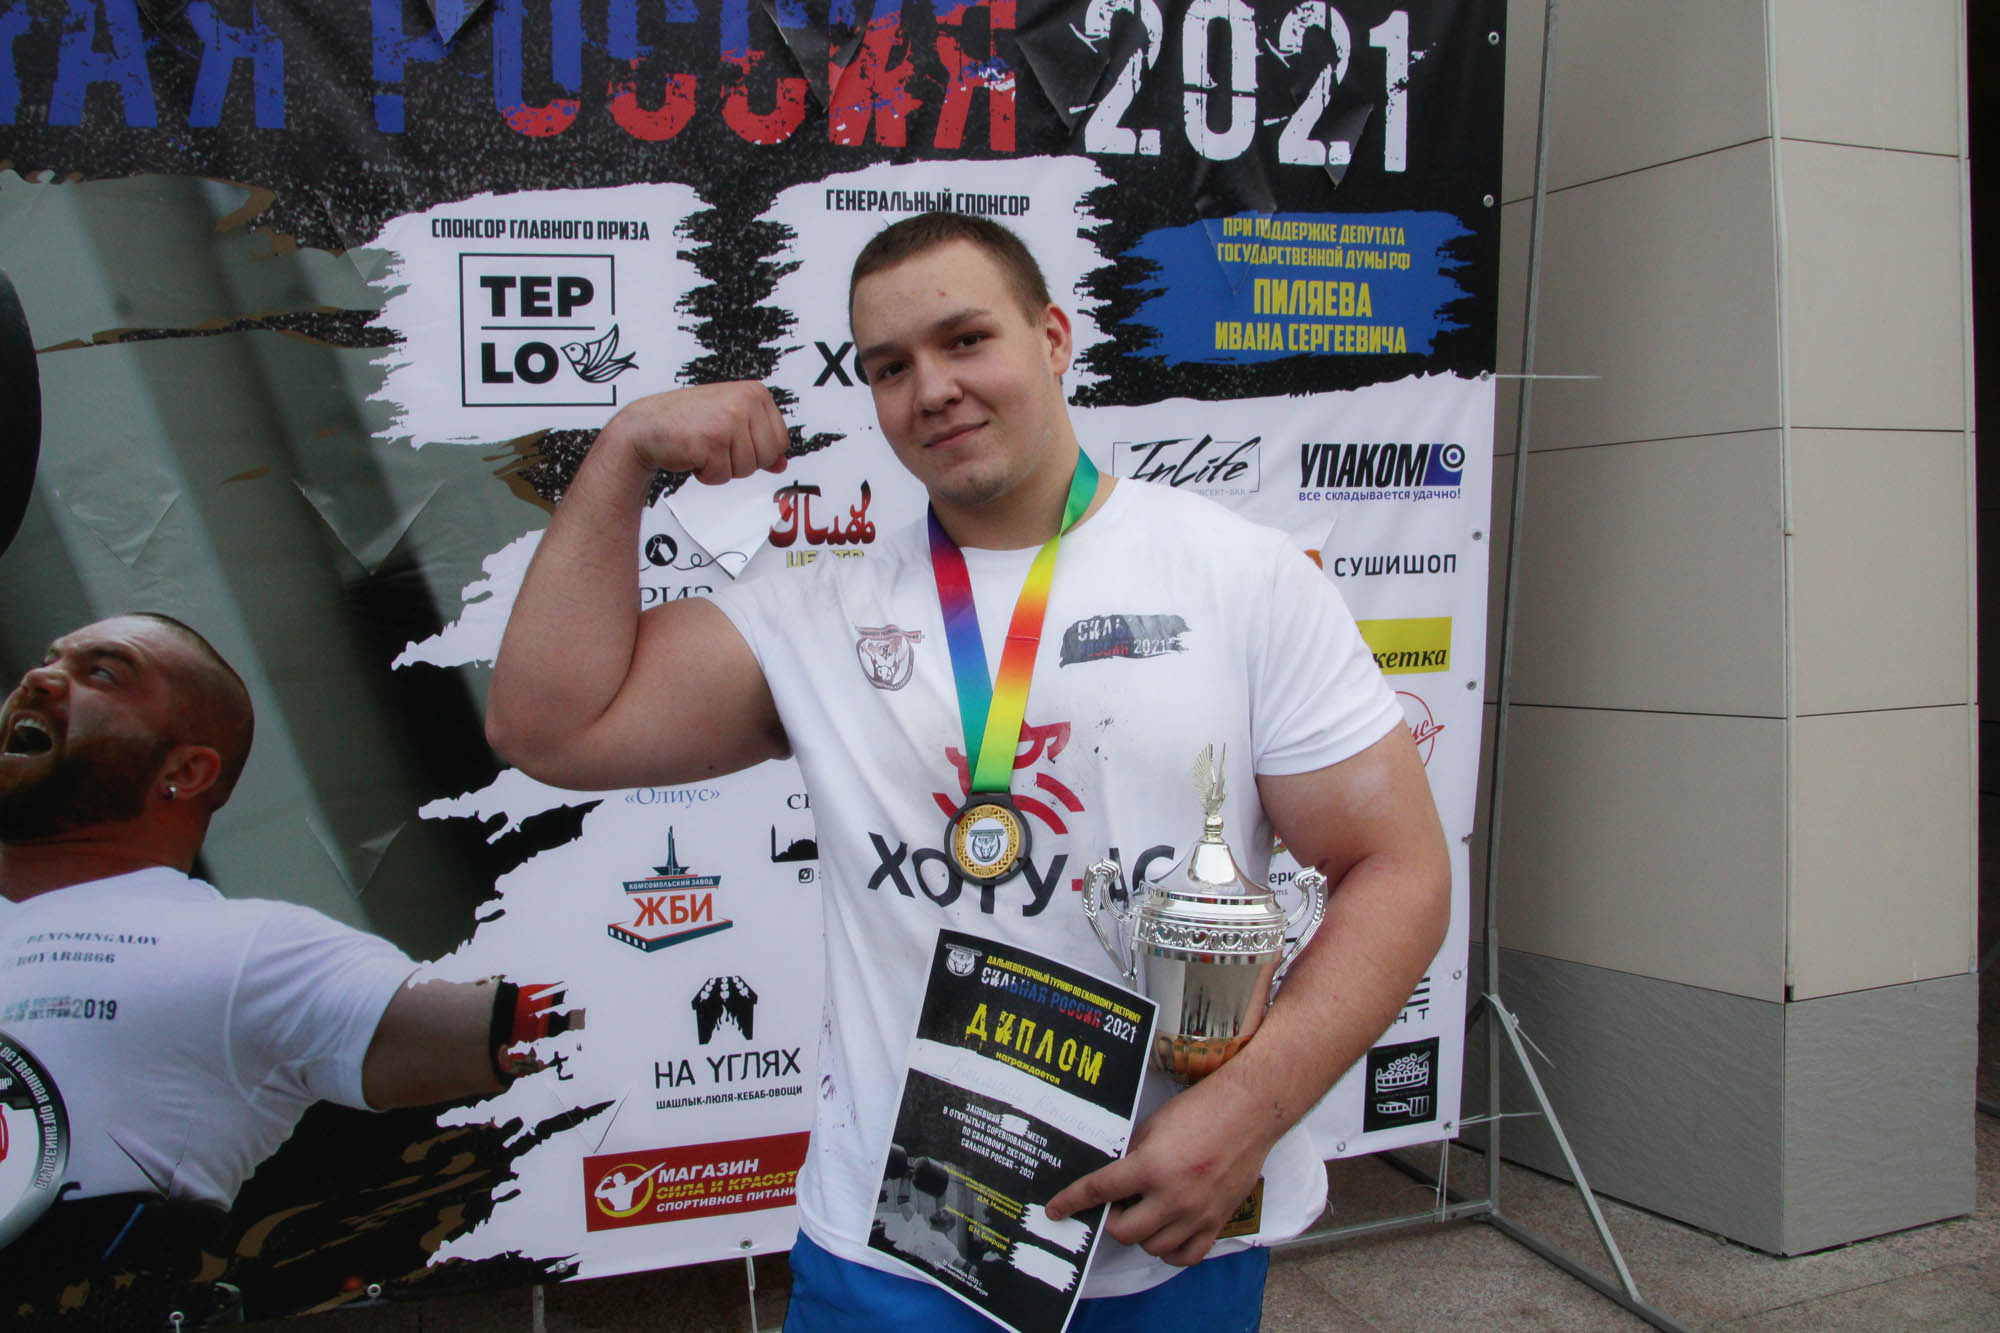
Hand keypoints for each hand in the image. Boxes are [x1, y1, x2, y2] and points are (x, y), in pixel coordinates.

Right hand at [600, 381, 790, 483]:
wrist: (645, 426)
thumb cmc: (685, 421)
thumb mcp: (730, 423)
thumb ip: (758, 441)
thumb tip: (781, 464)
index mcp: (755, 393)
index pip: (781, 441)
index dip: (758, 452)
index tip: (735, 441)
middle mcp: (745, 401)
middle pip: (767, 457)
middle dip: (741, 462)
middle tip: (717, 446)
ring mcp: (729, 419)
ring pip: (746, 469)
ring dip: (722, 468)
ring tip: (703, 448)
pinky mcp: (712, 440)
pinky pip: (723, 476)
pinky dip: (706, 474)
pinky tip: (693, 454)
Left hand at [1044, 1074, 1278, 1266]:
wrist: (1249, 1112)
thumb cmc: (1200, 1111)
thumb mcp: (1153, 1126)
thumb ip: (1132, 1156)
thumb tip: (1113, 1180)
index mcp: (1150, 1167)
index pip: (1099, 1191)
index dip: (1072, 1201)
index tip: (1056, 1210)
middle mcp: (1172, 1197)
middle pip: (1124, 1231)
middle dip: (1113, 1219)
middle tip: (1119, 1202)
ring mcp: (1197, 1214)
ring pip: (1153, 1247)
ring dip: (1141, 1233)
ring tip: (1146, 1210)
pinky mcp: (1217, 1222)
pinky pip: (1186, 1256)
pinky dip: (1170, 1250)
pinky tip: (1167, 1231)